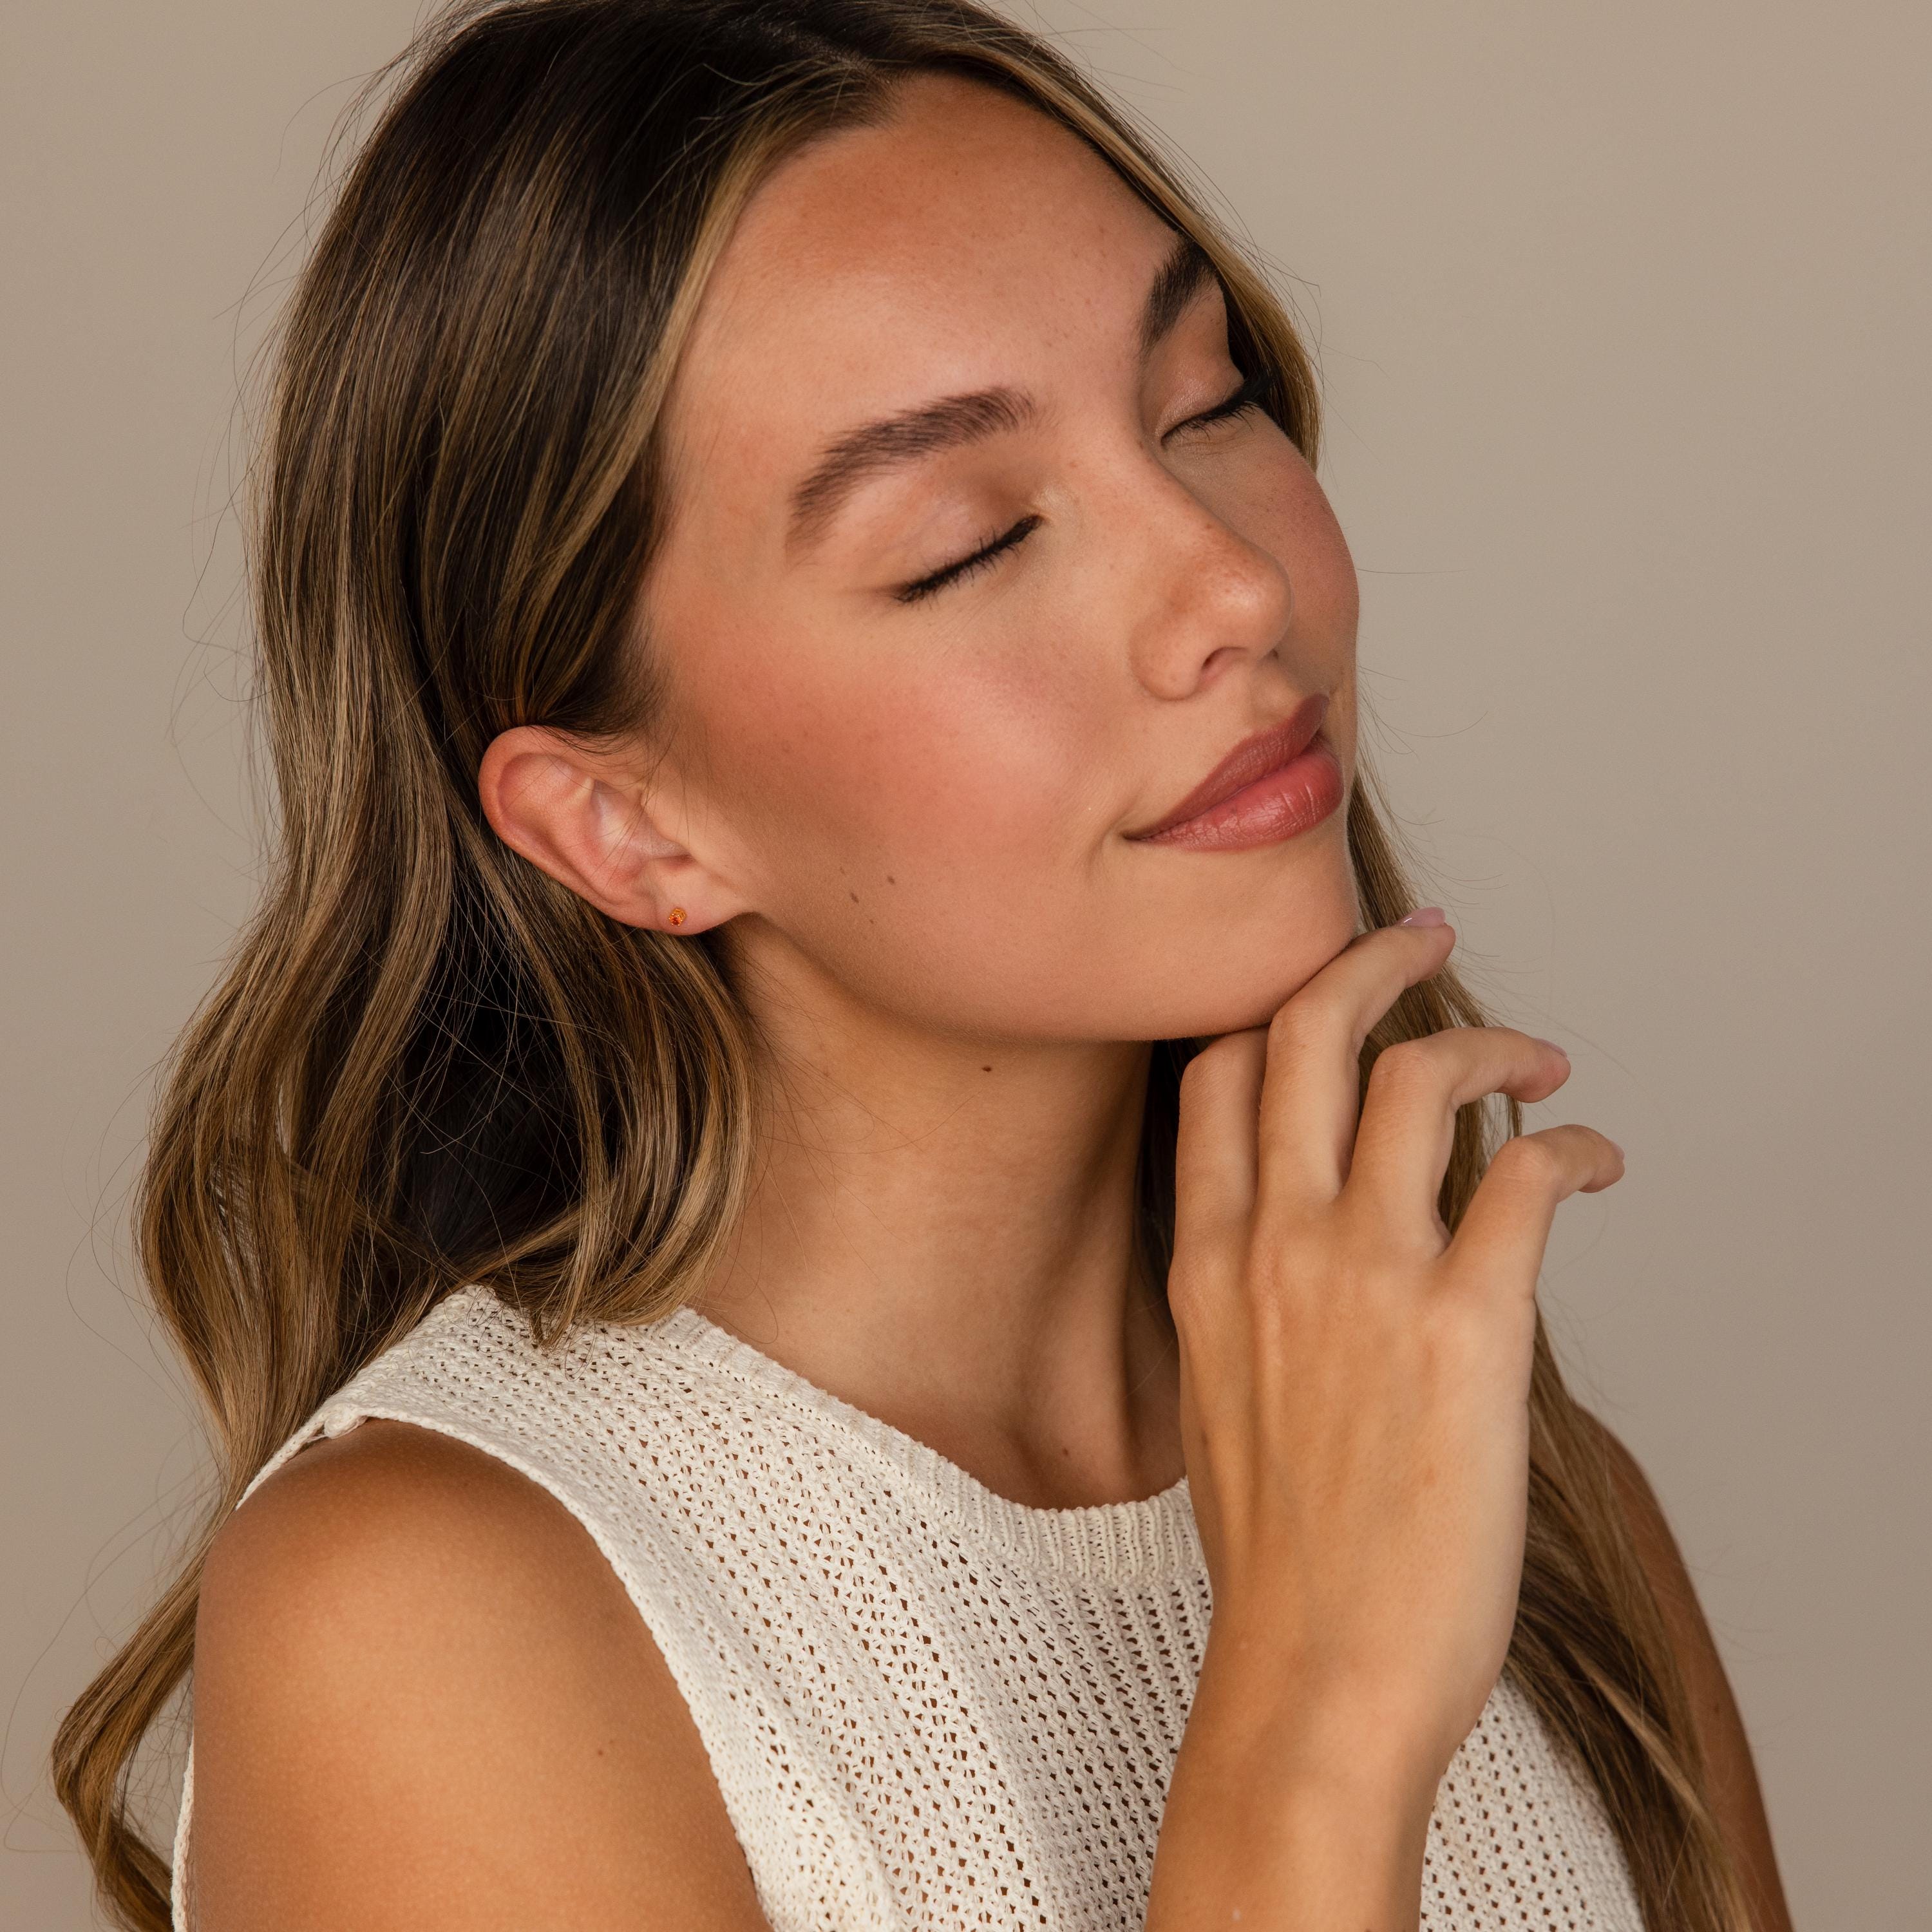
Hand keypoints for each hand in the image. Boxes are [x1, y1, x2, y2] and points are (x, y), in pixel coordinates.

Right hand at [1168, 913, 1623, 1786]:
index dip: (1269, 1005)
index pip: (1213, 1074)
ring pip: (1416, 1072)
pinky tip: (1592, 1156)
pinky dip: (1571, 1144)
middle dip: (1366, 960)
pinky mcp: (1468, 1323)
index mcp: (1202, 1261)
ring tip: (1536, 1053)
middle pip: (1304, 1031)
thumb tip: (1307, 1242)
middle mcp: (1270, 1243)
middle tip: (1417, 938)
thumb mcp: (1217, 1396)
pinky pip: (1526, 1173)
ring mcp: (1365, 1275)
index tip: (1317, 986)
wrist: (1316, 1672)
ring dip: (1488, 1038)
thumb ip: (1247, 1297)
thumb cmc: (1278, 1555)